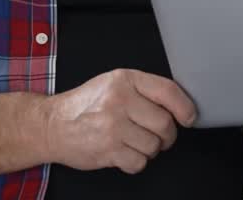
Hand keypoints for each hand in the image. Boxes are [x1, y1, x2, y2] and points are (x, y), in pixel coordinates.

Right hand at [41, 68, 195, 174]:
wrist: (53, 125)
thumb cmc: (87, 105)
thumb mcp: (115, 83)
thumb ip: (145, 90)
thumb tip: (180, 105)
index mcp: (125, 80)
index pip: (167, 91)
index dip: (185, 107)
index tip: (189, 118)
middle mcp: (119, 101)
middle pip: (165, 123)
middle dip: (167, 134)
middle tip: (158, 135)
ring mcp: (112, 127)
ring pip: (154, 145)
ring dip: (150, 149)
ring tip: (135, 142)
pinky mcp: (107, 150)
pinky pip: (139, 162)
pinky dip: (136, 162)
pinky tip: (125, 152)